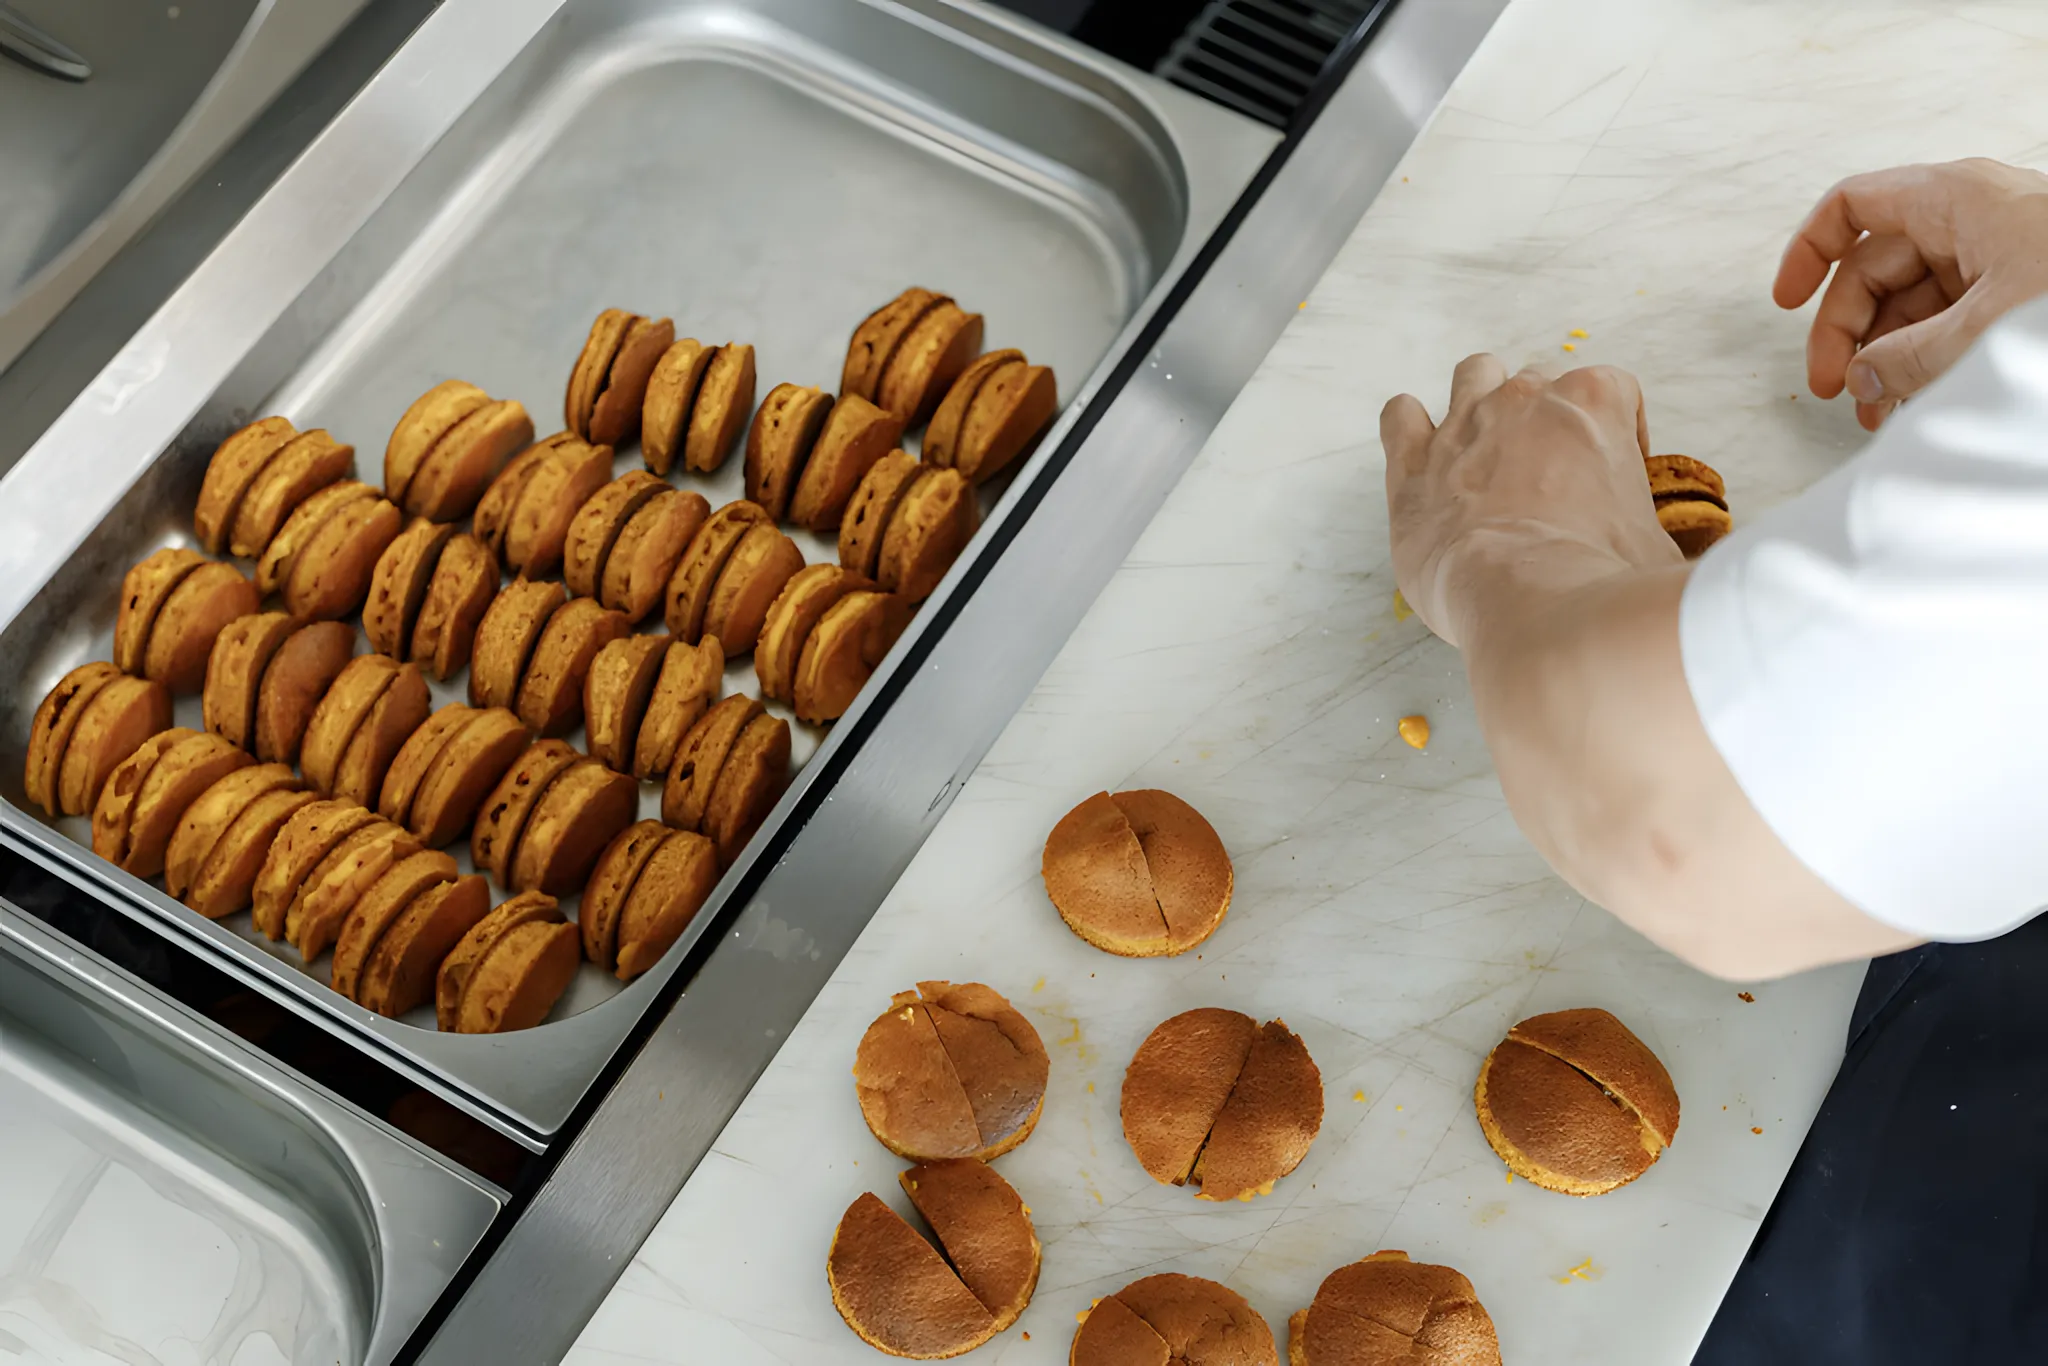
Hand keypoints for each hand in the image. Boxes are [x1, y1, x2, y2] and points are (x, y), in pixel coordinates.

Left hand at [1381, 357, 1679, 649]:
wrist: (1536, 604)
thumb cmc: (1606, 577)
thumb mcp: (1660, 540)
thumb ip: (1651, 521)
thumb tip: (1657, 550)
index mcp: (1594, 402)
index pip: (1613, 392)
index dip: (1617, 434)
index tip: (1613, 480)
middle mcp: (1525, 400)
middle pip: (1538, 388)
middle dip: (1545, 426)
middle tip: (1548, 483)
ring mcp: (1464, 424)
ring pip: (1473, 377)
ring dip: (1482, 401)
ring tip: (1486, 452)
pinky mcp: (1413, 465)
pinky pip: (1399, 416)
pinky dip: (1408, 425)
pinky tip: (1420, 451)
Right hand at [1775, 158, 2047, 430]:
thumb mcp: (1978, 332)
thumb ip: (1904, 358)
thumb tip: (1861, 381)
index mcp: (1955, 199)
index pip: (1854, 207)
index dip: (1809, 252)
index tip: (1783, 303)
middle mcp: (1971, 221)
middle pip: (1875, 268)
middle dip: (1848, 333)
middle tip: (1835, 389)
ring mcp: (1995, 258)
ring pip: (1910, 305)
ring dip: (1884, 361)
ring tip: (1877, 412)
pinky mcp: (2014, 294)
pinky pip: (1947, 324)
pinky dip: (1922, 363)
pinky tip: (1912, 403)